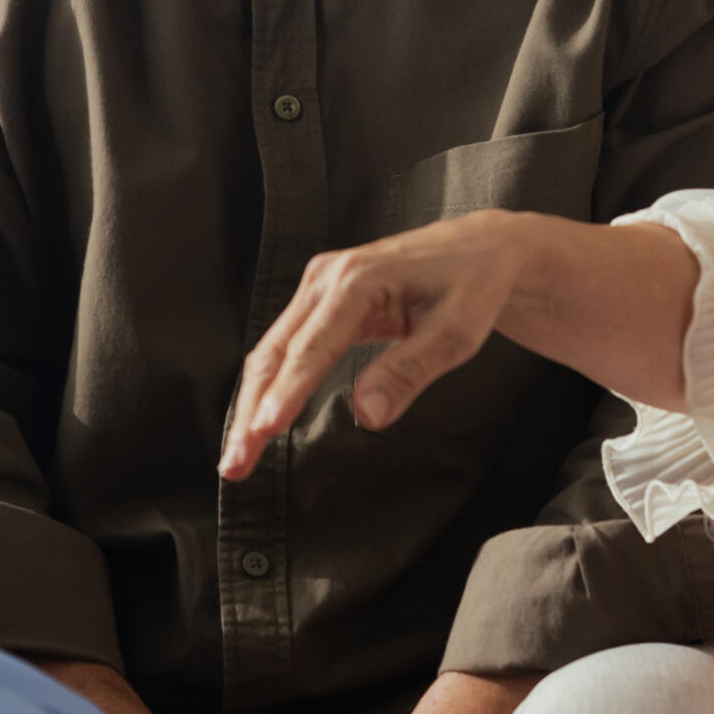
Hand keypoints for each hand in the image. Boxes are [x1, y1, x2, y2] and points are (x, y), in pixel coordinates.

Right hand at [223, 213, 540, 479]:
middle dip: (251, 411)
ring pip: (271, 352)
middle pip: (275, 352)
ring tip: (237, 457)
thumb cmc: (471, 287)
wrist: (477, 249)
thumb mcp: (457, 333)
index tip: (264, 430)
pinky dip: (267, 387)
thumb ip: (410, 372)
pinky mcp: (319, 301)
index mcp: (359, 280)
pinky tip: (257, 421)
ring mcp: (317, 287)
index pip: (312, 346)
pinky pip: (284, 347)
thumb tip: (367, 415)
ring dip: (251, 404)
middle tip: (235, 464)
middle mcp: (326, 278)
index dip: (287, 392)